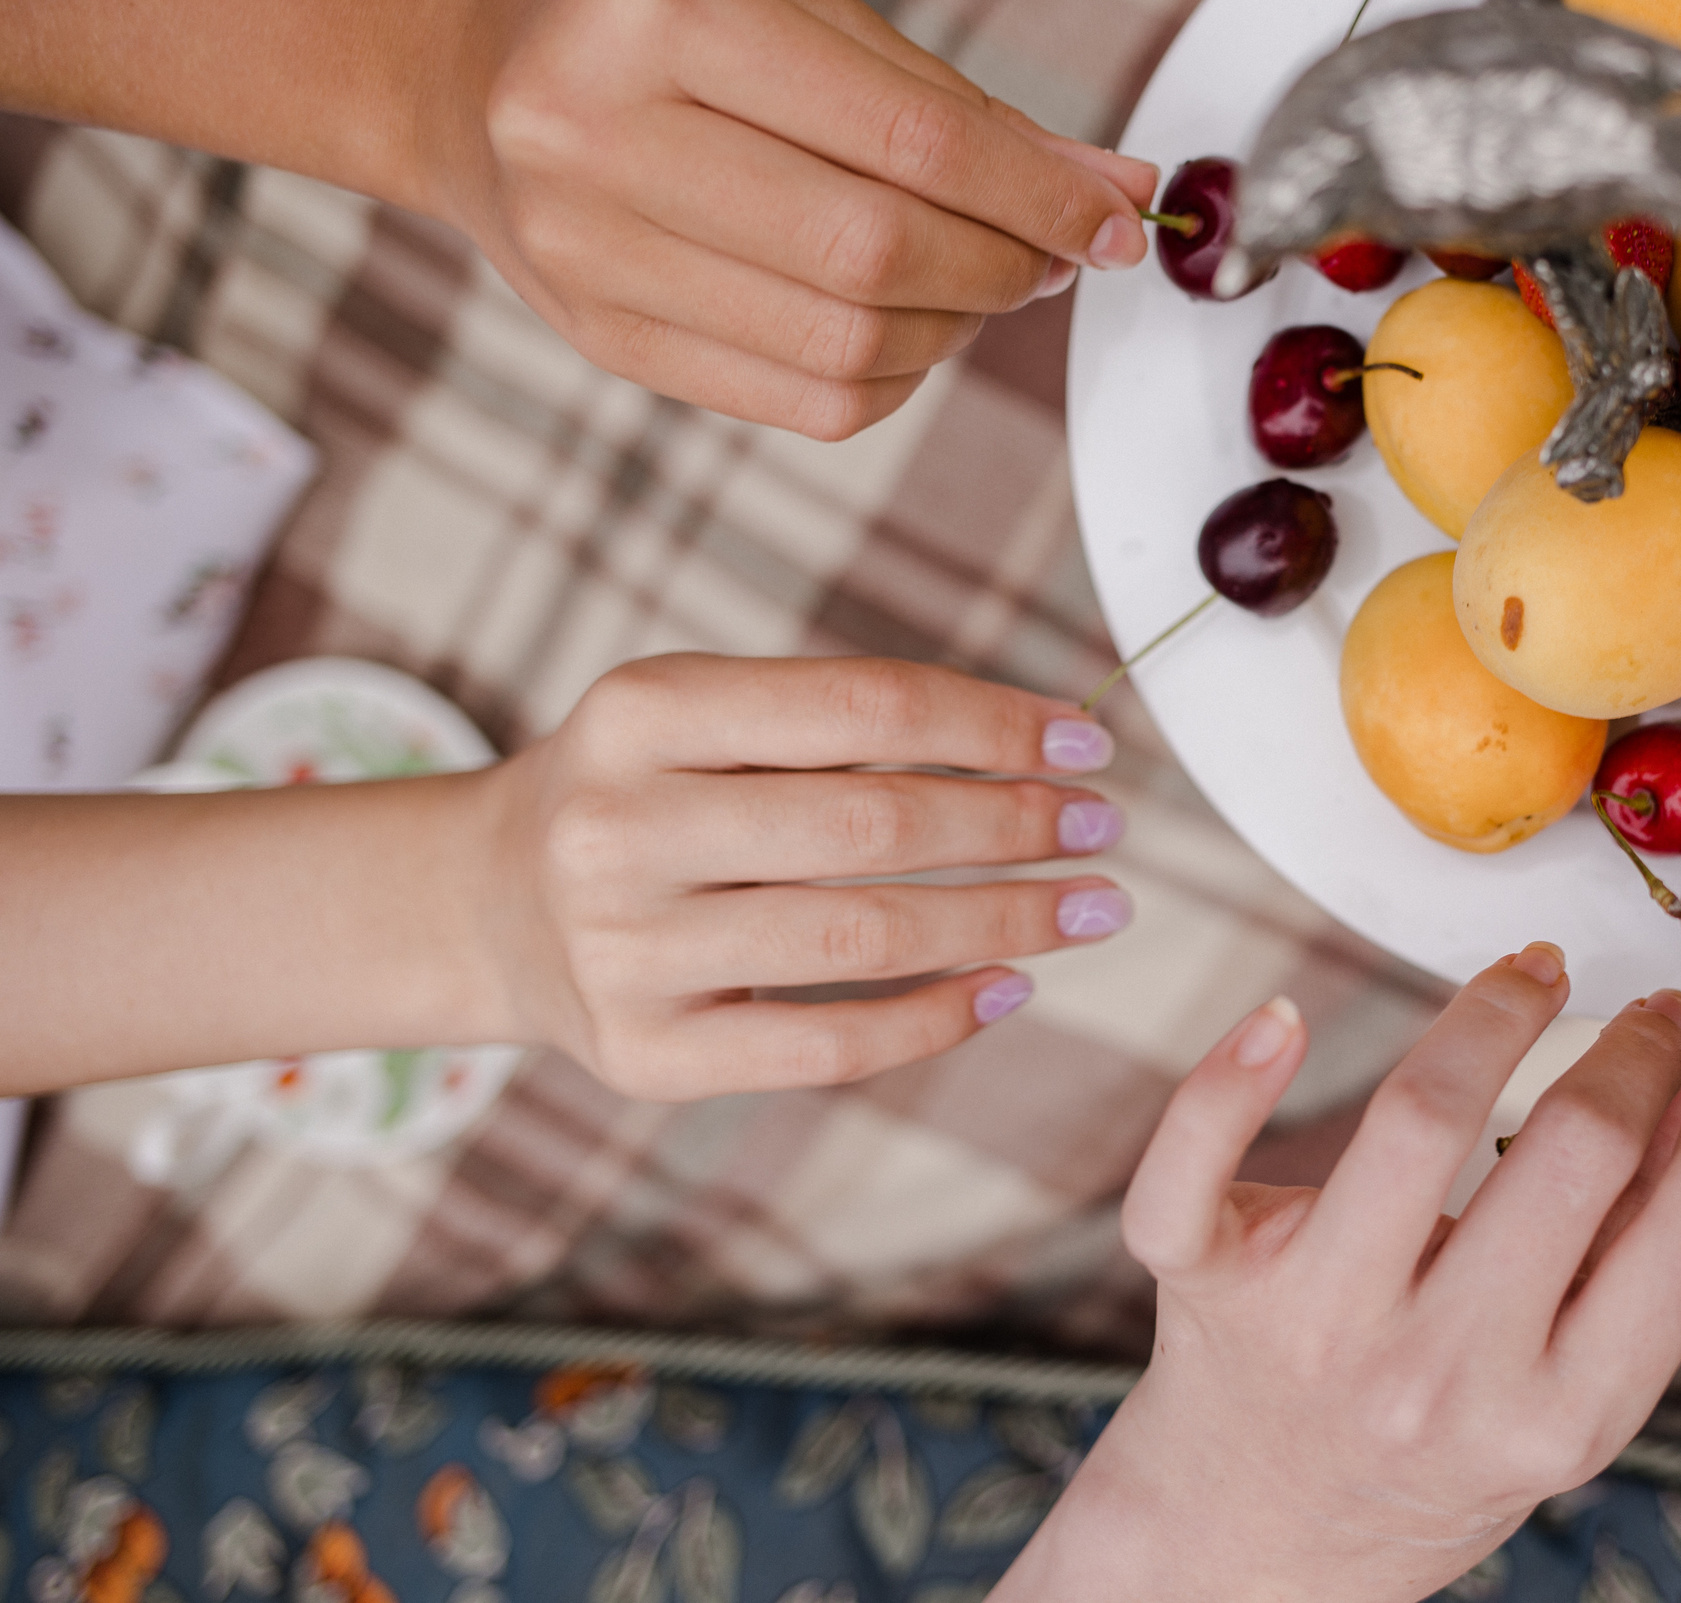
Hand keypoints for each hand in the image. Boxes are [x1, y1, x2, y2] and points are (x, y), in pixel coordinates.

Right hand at [425, 0, 1158, 438]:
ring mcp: (589, 251)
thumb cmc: (638, 24)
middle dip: (1004, 265)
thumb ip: (952, 104)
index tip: (1111, 221)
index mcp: (658, 16)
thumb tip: (1108, 189)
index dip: (1035, 195)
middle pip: (875, 252)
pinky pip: (805, 402)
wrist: (465, 76)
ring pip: (848, 345)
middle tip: (1051, 253)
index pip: (904, 137)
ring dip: (957, 327)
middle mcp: (600, 134)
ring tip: (980, 279)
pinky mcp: (603, 339)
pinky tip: (909, 325)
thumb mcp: (795, 13)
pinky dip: (896, 376)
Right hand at [474, 653, 1132, 1100]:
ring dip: (1004, 922)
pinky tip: (1009, 986)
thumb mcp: (703, 716)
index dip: (993, 726)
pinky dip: (935, 1019)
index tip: (1087, 742)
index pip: (861, 707)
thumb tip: (1049, 741)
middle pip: (870, 827)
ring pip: (861, 940)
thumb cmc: (646, 793)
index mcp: (641, 710)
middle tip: (1105, 830)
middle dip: (1015, 826)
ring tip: (1089, 907)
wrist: (491, 905)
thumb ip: (845, 722)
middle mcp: (617, 829)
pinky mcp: (643, 1057)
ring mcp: (622, 953)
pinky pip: (825, 1046)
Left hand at [995, 947, 1680, 1602]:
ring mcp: (1317, 1325)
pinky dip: (1230, 1082)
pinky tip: (1283, 1021)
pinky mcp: (1205, 1281)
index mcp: (1563, 1416)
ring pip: (1419, 1118)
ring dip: (1495, 1014)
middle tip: (1653, 1006)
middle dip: (1637, 1047)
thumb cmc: (1429, 1451)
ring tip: (1536, 976)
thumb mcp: (1565, 1402)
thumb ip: (1638, 1266)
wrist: (1252, 1543)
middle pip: (1576, 1150)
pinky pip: (1194, 1164)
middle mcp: (1442, 1377)